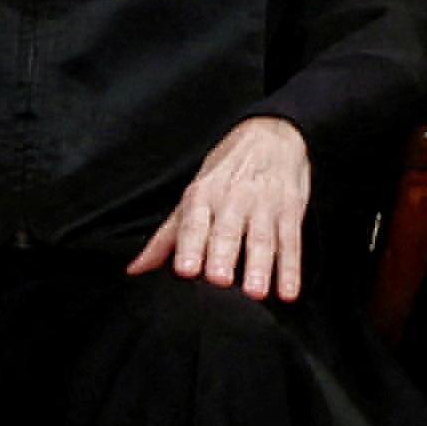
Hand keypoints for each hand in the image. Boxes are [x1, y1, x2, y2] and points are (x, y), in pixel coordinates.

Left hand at [126, 116, 314, 300]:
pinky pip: (291, 242)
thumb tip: (135, 269)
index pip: (195, 224)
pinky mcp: (292, 210)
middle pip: (228, 232)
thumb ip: (167, 236)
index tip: (186, 271)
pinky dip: (292, 268)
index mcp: (203, 196)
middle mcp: (234, 200)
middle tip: (219, 280)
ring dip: (261, 267)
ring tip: (256, 292)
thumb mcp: (194, 196)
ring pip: (263, 239)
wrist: (273, 133)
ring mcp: (265, 205)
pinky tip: (289, 291)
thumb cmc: (227, 172)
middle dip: (224, 255)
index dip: (190, 247)